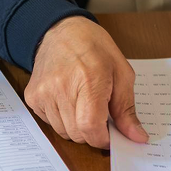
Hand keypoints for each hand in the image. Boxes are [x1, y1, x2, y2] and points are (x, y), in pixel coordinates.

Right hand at [24, 16, 148, 148]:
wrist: (61, 31)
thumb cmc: (94, 48)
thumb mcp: (121, 73)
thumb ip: (127, 109)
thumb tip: (137, 137)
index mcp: (89, 80)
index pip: (91, 126)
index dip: (102, 138)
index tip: (109, 136)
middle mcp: (62, 87)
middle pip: (77, 133)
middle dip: (91, 132)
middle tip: (98, 114)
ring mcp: (44, 93)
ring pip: (63, 131)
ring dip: (76, 127)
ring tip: (81, 103)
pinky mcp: (33, 97)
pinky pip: (49, 123)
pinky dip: (61, 119)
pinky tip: (67, 100)